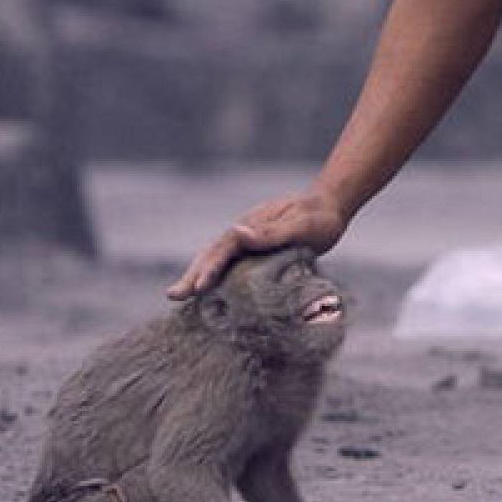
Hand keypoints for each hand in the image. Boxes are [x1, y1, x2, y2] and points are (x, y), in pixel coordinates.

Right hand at [166, 187, 348, 299]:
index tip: (197, 287)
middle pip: (212, 254)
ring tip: (181, 296)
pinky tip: (210, 292)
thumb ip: (271, 233)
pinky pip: (231, 264)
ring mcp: (249, 241)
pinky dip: (216, 276)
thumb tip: (237, 234)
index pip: (224, 249)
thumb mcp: (300, 225)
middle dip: (193, 274)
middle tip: (173, 296)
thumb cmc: (318, 217)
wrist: (329, 206)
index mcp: (251, 226)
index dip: (209, 269)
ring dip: (199, 276)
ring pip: (218, 259)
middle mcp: (244, 233)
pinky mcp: (257, 250)